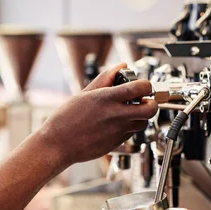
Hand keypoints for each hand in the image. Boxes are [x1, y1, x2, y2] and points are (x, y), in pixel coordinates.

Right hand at [41, 63, 157, 166]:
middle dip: (152, 103)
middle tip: (144, 100)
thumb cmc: (66, 119)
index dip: (146, 84)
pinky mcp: (117, 143)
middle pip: (150, 109)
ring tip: (130, 111)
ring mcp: (117, 131)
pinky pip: (132, 133)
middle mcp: (115, 115)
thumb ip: (105, 79)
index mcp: (106, 98)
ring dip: (142, 116)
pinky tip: (117, 123)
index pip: (139, 88)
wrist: (58, 144)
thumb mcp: (84, 93)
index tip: (143, 85)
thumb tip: (121, 66)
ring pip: (144, 123)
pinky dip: (130, 126)